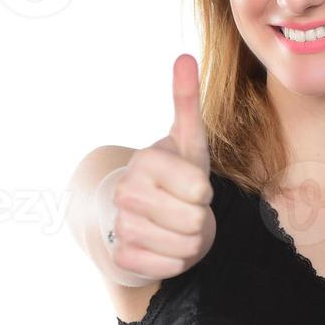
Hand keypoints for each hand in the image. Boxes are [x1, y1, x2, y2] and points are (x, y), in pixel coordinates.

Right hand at [102, 54, 214, 280]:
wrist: (142, 214)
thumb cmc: (174, 174)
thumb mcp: (188, 140)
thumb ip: (187, 100)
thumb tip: (184, 57)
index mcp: (146, 161)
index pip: (199, 190)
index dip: (204, 191)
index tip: (192, 185)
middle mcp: (126, 192)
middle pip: (195, 221)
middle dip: (199, 219)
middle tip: (185, 209)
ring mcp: (120, 226)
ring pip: (185, 247)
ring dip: (190, 241)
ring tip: (176, 226)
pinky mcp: (121, 256)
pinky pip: (170, 267)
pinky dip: (176, 261)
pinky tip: (164, 246)